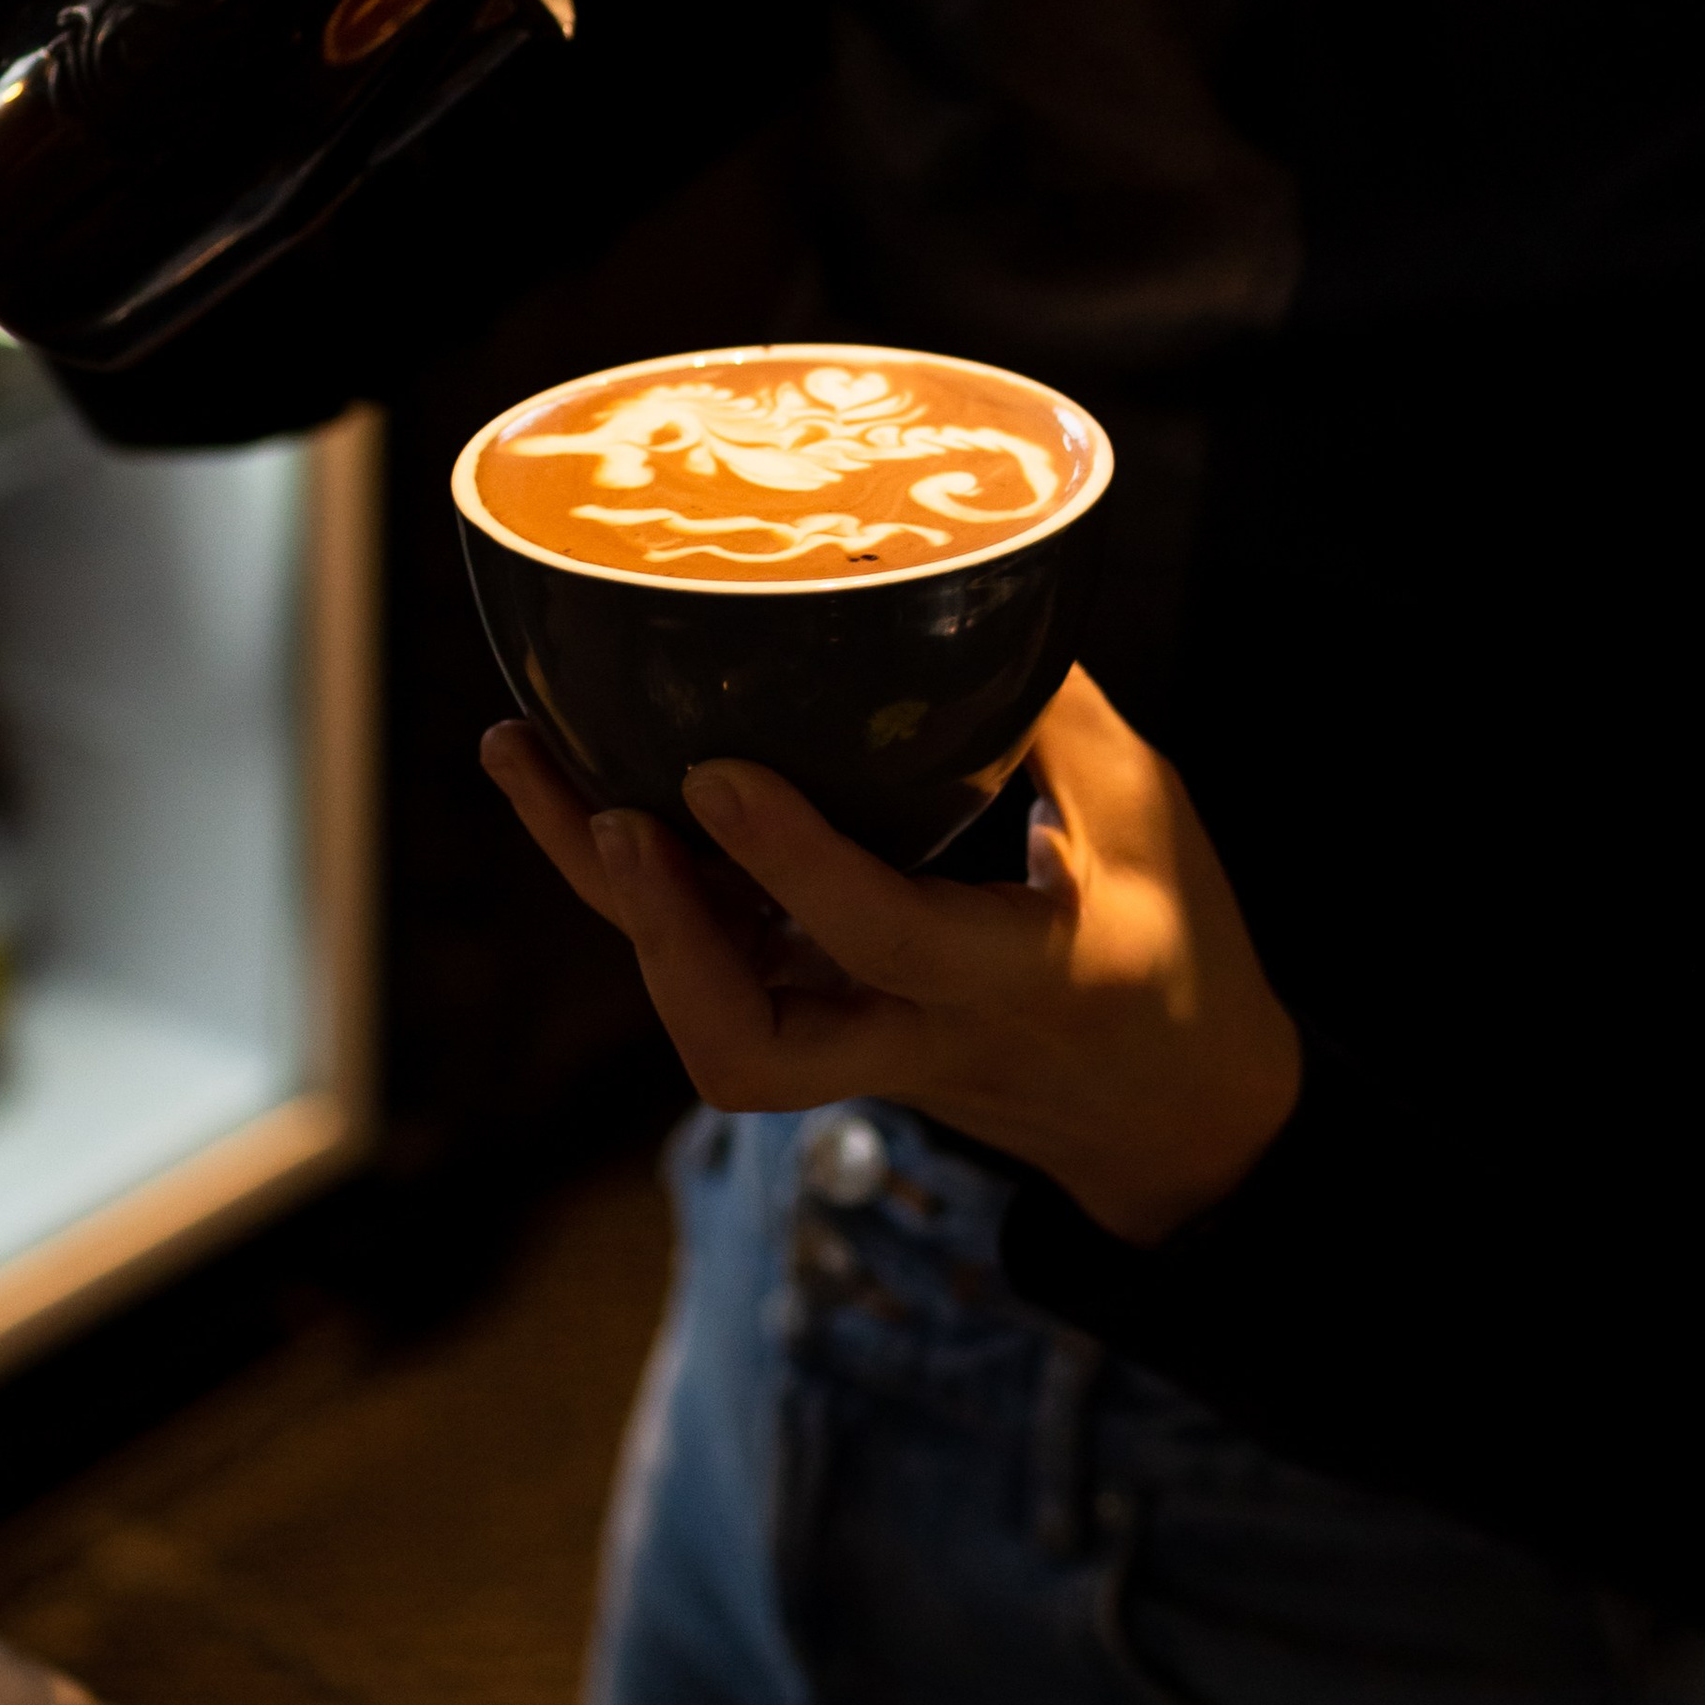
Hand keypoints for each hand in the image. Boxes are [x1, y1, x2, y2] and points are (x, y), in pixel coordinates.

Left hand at [481, 667, 1301, 1244]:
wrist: (1178, 1116)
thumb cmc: (1176, 941)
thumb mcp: (1146, 812)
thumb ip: (1045, 711)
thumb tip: (941, 588)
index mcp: (1022, 979)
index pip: (886, 936)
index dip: (793, 860)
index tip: (715, 772)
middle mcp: (921, 1037)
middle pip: (747, 1048)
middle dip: (658, 937)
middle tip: (604, 817)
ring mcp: (864, 1051)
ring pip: (709, 1019)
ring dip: (616, 904)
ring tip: (525, 764)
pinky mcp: (834, 1033)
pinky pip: (720, 977)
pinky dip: (650, 895)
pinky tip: (592, 796)